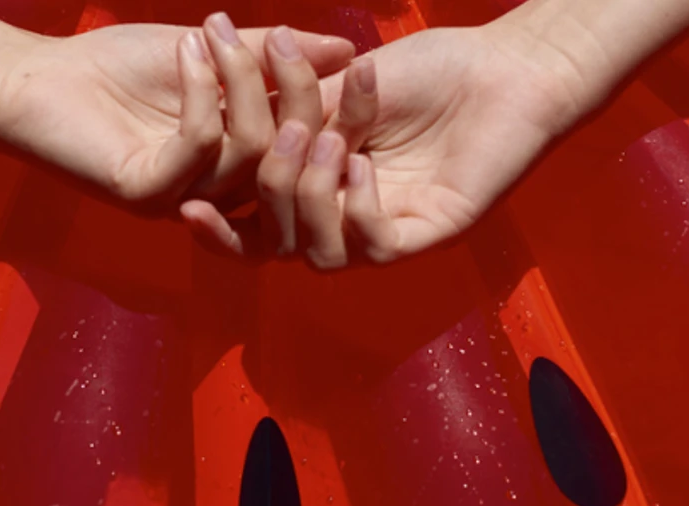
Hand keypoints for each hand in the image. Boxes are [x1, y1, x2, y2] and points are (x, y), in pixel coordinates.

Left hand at [0, 14, 355, 212]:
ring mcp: (182, 201)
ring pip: (251, 152)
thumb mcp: (212, 54)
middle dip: (294, 91)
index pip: (309, 150)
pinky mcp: (145, 195)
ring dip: (237, 79)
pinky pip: (200, 146)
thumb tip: (349, 52)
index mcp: (240, 169)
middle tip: (279, 39)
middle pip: (290, 157)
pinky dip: (202, 91)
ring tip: (210, 32)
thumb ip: (271, 57)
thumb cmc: (118, 69)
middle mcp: (218, 196)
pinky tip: (186, 51)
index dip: (336, 108)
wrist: (36, 80)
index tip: (350, 55)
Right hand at [182, 21, 594, 268]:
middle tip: (284, 134)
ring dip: (311, 201)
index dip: (219, 229)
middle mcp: (349, 217)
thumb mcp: (336, 87)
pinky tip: (363, 165)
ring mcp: (389, 229)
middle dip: (269, 191)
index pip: (257, 227)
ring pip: (323, 255)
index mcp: (320, 187)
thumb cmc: (427, 70)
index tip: (186, 204)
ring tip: (329, 142)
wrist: (502, 66)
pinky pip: (376, 248)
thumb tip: (217, 120)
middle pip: (280, 244)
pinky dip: (358, 210)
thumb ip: (284, 114)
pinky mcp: (430, 234)